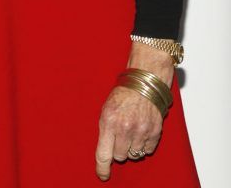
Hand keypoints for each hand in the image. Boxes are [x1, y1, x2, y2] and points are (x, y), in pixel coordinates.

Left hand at [94, 42, 173, 180]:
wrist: (144, 82)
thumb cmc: (123, 94)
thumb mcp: (106, 109)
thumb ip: (105, 130)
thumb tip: (105, 153)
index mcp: (109, 121)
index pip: (103, 153)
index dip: (102, 168)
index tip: (102, 175)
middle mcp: (125, 128)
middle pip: (120, 157)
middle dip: (119, 149)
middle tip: (121, 135)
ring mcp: (141, 131)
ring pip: (135, 155)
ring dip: (132, 147)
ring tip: (132, 130)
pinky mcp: (155, 132)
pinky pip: (148, 150)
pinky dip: (144, 145)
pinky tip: (142, 131)